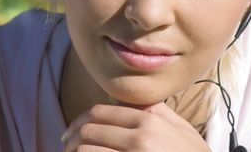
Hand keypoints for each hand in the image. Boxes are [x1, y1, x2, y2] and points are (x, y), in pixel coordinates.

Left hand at [62, 102, 210, 151]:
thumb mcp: (183, 130)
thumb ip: (159, 112)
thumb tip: (134, 103)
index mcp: (150, 122)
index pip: (102, 112)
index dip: (81, 120)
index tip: (71, 131)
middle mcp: (139, 139)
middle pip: (90, 130)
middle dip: (73, 138)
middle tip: (67, 145)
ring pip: (86, 151)